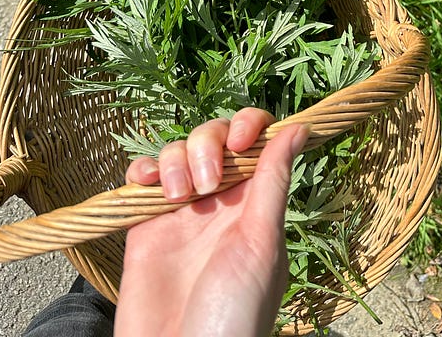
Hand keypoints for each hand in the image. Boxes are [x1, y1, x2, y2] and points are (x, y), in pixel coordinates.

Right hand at [114, 108, 308, 336]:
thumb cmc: (234, 314)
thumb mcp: (262, 243)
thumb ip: (273, 182)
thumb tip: (299, 128)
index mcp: (255, 201)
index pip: (257, 139)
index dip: (248, 126)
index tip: (241, 143)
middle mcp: (220, 200)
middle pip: (213, 136)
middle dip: (208, 143)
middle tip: (208, 185)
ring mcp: (182, 210)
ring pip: (177, 151)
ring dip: (175, 159)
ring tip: (179, 197)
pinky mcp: (145, 224)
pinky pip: (141, 178)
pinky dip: (142, 170)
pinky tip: (148, 185)